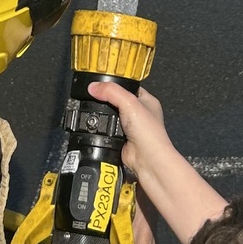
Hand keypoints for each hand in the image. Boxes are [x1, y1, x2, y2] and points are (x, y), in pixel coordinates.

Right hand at [87, 80, 227, 243]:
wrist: (147, 160)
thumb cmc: (148, 132)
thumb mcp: (130, 103)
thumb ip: (111, 92)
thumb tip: (94, 87)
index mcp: (147, 101)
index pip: (129, 87)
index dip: (116, 85)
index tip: (101, 84)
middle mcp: (140, 114)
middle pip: (118, 102)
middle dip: (107, 101)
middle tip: (94, 97)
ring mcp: (131, 127)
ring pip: (112, 116)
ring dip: (105, 117)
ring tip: (96, 112)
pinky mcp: (122, 139)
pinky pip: (108, 130)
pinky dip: (103, 129)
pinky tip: (100, 127)